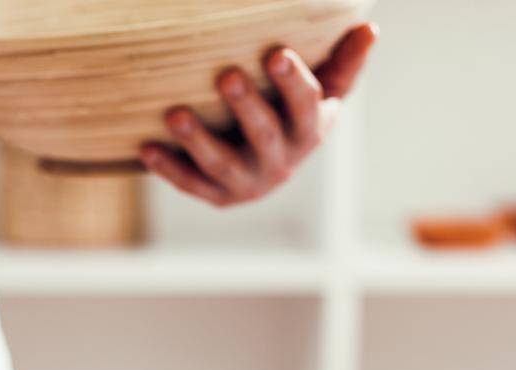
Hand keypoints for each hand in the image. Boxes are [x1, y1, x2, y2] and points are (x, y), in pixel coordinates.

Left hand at [141, 23, 377, 206]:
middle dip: (246, 107)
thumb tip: (369, 28)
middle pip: (264, 135)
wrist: (267, 166)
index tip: (276, 53)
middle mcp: (282, 162)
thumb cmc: (294, 113)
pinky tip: (146, 148)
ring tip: (175, 114)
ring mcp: (247, 183)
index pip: (306, 106)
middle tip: (226, 76)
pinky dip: (168, 169)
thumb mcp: (325, 91)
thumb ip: (344, 63)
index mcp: (310, 131)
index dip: (293, 82)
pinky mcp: (217, 195)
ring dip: (198, 140)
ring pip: (222, 164)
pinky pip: (190, 183)